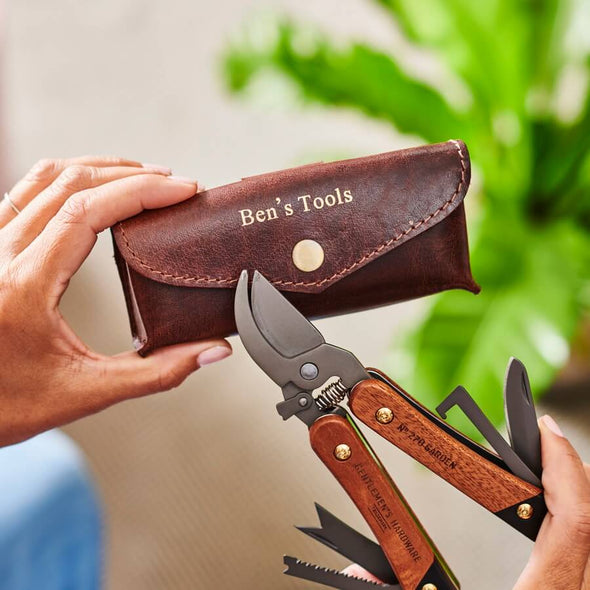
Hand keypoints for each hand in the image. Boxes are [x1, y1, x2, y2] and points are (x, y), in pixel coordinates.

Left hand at [0, 157, 231, 446]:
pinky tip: (95, 186)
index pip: (88, 212)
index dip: (142, 191)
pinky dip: (68, 178)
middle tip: (175, 185)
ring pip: (44, 177)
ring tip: (144, 177)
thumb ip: (158, 373)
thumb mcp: (87, 393)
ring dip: (101, 169)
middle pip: (70, 183)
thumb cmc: (6, 407)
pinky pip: (26, 190)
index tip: (182, 190)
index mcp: (23, 286)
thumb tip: (213, 352)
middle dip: (132, 175)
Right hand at [344, 415, 589, 588]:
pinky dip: (581, 541)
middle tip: (547, 447)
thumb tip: (353, 573)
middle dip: (576, 475)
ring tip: (555, 480)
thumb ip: (391, 589)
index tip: (543, 430)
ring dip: (582, 508)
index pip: (575, 523)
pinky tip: (561, 536)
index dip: (564, 467)